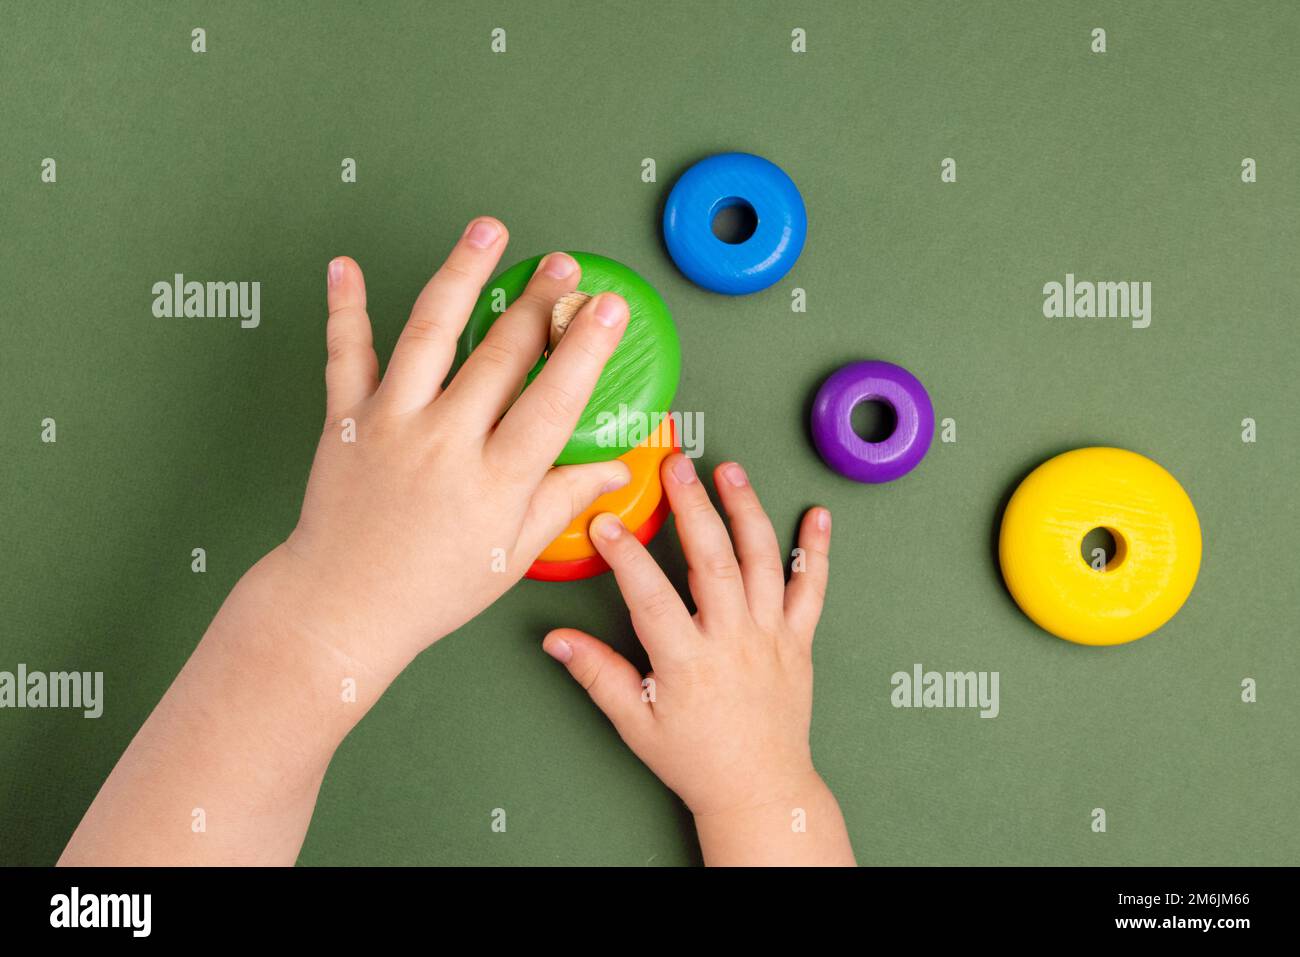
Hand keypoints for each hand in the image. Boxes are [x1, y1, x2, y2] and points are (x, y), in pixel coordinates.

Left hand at [279, 217, 632, 675]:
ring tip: (488, 230)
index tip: (608, 308)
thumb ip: (562, 500)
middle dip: (539, 301)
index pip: (553, 399)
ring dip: (462, 274)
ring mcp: (391, 424)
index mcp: (495, 480)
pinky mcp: (346, 419)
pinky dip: (343, 308)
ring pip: (430, 333)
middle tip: (563, 264)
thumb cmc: (431, 589)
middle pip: (500, 355)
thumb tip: (616, 469)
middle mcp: (444, 442)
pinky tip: (343, 267)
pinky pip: (345, 354)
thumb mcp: (513, 553)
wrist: (341, 606)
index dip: (585, 348)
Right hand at [543, 455, 855, 864]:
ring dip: (747, 510)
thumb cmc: (695, 759)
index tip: (606, 521)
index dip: (627, 556)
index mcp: (688, 663)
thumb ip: (597, 675)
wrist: (759, 789)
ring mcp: (771, 637)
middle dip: (693, 507)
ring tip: (730, 470)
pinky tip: (818, 515)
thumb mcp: (635, 723)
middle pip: (714, 562)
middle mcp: (733, 642)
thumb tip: (555, 639)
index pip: (651, 597)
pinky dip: (816, 550)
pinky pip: (812, 589)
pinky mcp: (799, 641)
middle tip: (676, 466)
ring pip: (763, 562)